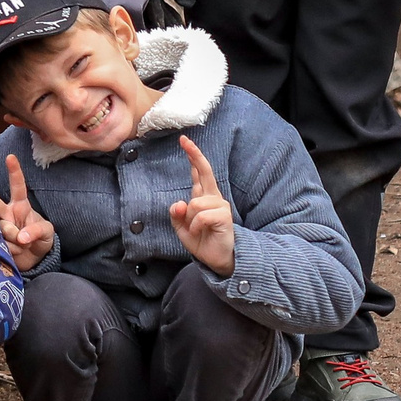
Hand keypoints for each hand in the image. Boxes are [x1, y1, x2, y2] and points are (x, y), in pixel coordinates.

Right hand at [0, 152, 58, 274]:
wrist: (32, 259)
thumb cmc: (40, 238)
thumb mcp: (46, 232)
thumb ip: (36, 231)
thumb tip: (21, 238)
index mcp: (20, 205)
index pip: (17, 186)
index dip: (14, 171)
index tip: (10, 157)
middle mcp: (6, 213)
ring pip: (2, 229)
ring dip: (15, 240)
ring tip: (23, 246)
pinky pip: (0, 245)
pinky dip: (11, 251)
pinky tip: (13, 252)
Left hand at [169, 135, 235, 277]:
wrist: (218, 259)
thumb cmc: (202, 241)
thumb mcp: (182, 229)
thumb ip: (176, 215)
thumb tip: (178, 203)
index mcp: (203, 198)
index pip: (198, 174)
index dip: (193, 157)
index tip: (184, 141)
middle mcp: (213, 198)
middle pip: (206, 173)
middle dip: (195, 156)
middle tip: (184, 140)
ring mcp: (220, 206)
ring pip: (194, 203)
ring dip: (190, 219)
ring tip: (197, 230)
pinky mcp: (224, 217)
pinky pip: (201, 216)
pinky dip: (196, 226)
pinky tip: (202, 232)